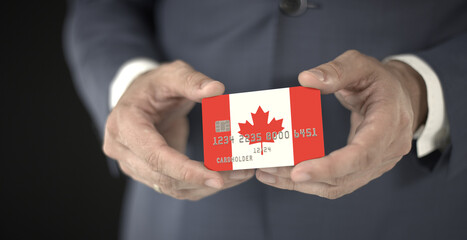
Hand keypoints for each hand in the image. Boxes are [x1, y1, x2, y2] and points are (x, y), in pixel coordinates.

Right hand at [103, 60, 254, 200]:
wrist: (140, 98)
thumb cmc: (155, 84)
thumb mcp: (172, 74)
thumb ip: (192, 80)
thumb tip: (216, 89)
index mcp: (125, 124)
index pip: (155, 155)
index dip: (186, 170)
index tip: (217, 178)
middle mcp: (122, 149)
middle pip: (164, 177)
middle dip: (204, 180)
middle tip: (240, 174)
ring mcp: (133, 165)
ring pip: (171, 187)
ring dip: (206, 186)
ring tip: (239, 175)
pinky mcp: (148, 173)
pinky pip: (175, 187)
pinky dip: (201, 186)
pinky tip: (225, 177)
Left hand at [256, 50, 426, 198]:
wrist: (400, 95)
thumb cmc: (378, 79)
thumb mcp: (360, 65)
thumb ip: (336, 70)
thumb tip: (305, 79)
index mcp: (390, 122)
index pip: (362, 154)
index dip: (330, 167)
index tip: (298, 172)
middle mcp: (388, 150)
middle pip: (345, 177)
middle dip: (304, 177)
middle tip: (268, 169)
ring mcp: (378, 164)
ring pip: (339, 186)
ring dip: (302, 185)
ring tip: (268, 174)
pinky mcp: (365, 170)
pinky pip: (337, 183)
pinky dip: (310, 183)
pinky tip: (283, 176)